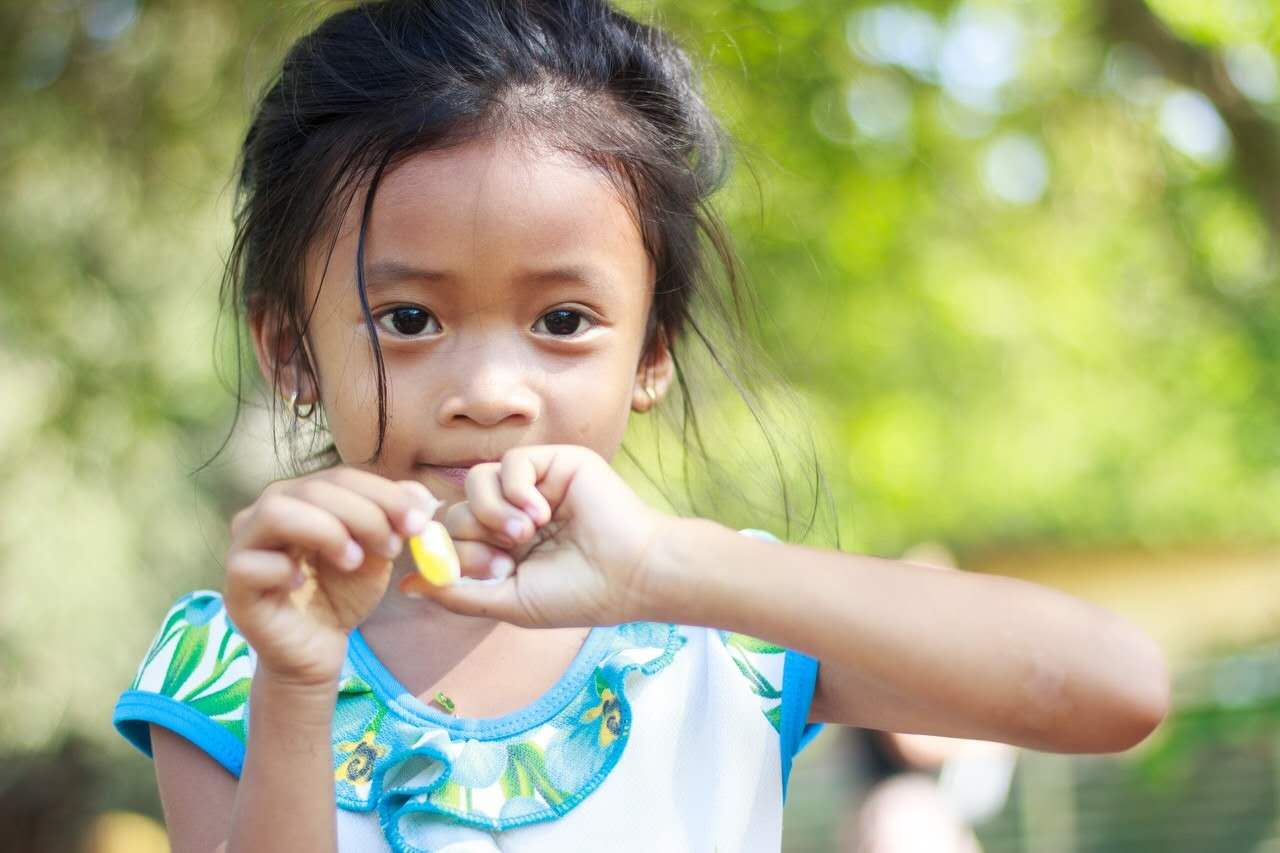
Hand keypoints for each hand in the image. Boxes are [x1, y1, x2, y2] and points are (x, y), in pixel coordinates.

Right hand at [224, 466, 439, 686]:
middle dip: (365, 515)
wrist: (319, 649)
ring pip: (277, 512)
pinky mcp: (235, 584)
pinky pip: (251, 562)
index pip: (342, 478)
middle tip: (393, 548)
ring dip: (326, 531)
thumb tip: (422, 495)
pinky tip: (301, 585)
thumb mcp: (378, 553)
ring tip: (354, 561)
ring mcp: (245, 545)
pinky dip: (282, 569)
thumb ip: (395, 521)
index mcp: (303, 496)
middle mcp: (268, 511)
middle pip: (314, 490)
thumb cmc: (342, 594)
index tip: (420, 522)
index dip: (385, 495)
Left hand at [398, 445, 671, 627]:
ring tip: (525, 535)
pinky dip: (516, 488)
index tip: (486, 571)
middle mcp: (514, 513)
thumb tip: (407, 585)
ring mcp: (534, 486)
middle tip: (509, 557)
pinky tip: (541, 514)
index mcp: (502, 546)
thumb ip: (457, 592)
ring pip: (478, 479)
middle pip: (457, 508)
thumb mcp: (508, 601)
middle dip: (474, 536)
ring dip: (492, 511)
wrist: (632, 575)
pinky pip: (510, 461)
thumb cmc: (577, 594)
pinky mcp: (555, 462)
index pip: (451, 536)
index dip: (455, 551)